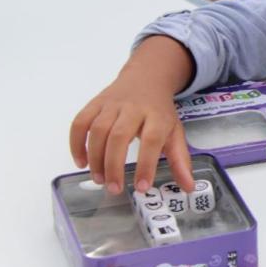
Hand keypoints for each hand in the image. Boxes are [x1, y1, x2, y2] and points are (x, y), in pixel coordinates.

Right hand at [69, 36, 195, 193]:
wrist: (147, 78)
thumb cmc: (159, 111)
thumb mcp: (175, 132)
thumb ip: (180, 161)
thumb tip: (189, 188)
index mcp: (158, 116)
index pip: (152, 140)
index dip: (146, 164)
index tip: (141, 187)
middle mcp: (133, 107)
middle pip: (119, 136)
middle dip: (114, 165)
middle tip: (113, 189)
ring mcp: (112, 104)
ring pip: (98, 130)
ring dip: (95, 158)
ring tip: (100, 180)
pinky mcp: (95, 103)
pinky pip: (80, 122)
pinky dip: (76, 143)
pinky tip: (81, 162)